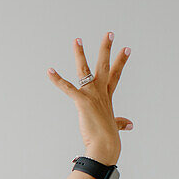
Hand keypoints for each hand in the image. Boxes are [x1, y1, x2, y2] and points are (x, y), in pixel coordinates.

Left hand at [47, 32, 132, 164]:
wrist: (106, 145)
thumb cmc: (109, 138)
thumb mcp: (115, 126)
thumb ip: (120, 122)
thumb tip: (128, 124)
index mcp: (107, 96)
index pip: (115, 75)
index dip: (121, 61)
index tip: (126, 49)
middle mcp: (101, 92)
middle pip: (105, 65)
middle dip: (106, 48)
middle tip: (109, 33)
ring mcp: (92, 94)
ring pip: (84, 69)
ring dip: (80, 54)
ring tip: (77, 40)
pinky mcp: (82, 101)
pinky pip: (67, 87)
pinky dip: (57, 80)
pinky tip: (49, 71)